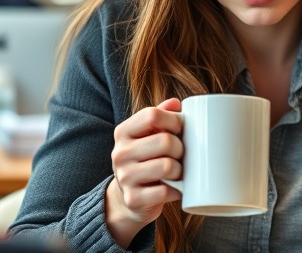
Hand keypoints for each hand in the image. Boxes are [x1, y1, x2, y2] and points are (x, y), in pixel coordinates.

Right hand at [105, 98, 183, 247]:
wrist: (130, 198)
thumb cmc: (146, 160)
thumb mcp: (148, 135)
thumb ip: (160, 116)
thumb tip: (176, 103)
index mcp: (123, 132)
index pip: (152, 115)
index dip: (174, 120)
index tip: (181, 129)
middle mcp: (120, 153)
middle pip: (165, 141)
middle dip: (181, 148)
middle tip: (181, 155)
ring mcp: (125, 177)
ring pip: (167, 166)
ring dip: (181, 170)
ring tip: (179, 172)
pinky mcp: (134, 199)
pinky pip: (166, 191)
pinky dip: (177, 190)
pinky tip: (176, 188)